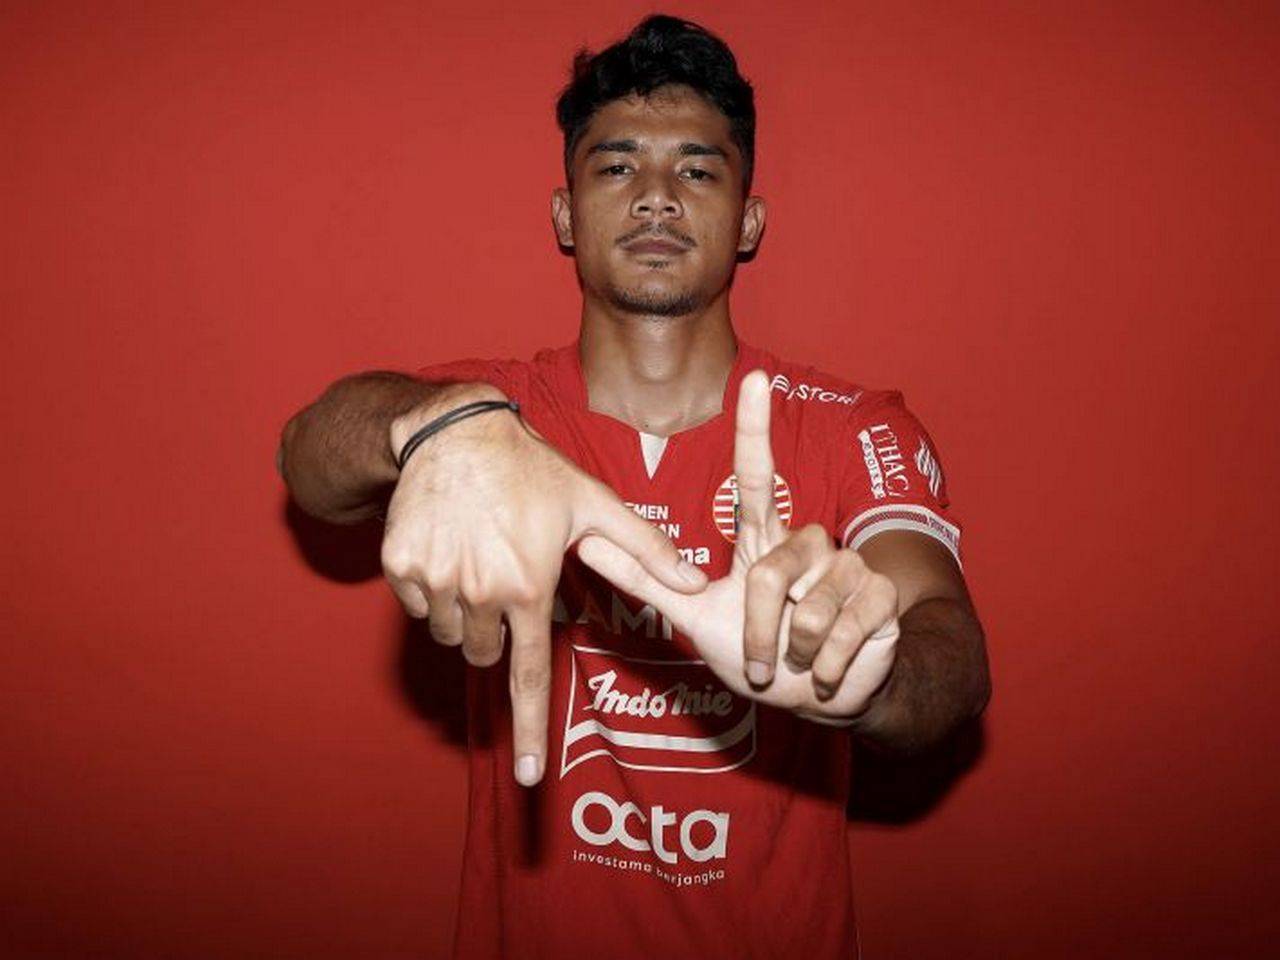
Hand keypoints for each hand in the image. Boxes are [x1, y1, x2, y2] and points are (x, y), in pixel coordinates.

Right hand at [380, 383, 707, 784]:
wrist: (454, 430)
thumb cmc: (531, 469)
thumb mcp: (594, 503)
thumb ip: (645, 549)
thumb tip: (695, 585)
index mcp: (527, 588)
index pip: (530, 676)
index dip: (530, 729)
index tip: (528, 776)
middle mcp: (478, 594)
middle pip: (485, 653)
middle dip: (497, 631)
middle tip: (506, 579)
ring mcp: (433, 582)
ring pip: (447, 631)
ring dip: (463, 610)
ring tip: (478, 555)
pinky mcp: (399, 567)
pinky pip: (415, 604)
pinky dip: (430, 587)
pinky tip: (449, 545)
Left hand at [576, 371, 899, 721]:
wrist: (822, 699)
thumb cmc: (760, 653)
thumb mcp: (697, 618)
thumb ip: (646, 580)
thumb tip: (585, 544)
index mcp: (765, 540)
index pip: (757, 475)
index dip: (755, 428)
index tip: (753, 379)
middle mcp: (808, 543)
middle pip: (769, 576)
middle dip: (756, 633)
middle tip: (761, 662)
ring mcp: (850, 566)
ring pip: (806, 611)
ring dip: (792, 653)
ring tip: (799, 661)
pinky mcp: (882, 597)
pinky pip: (844, 631)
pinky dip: (828, 665)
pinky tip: (830, 669)